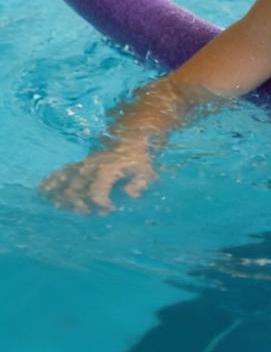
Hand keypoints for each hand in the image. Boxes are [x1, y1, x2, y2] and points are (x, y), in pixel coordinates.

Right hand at [40, 144, 156, 213]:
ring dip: (60, 197)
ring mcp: (83, 165)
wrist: (131, 139)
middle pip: (74, 189)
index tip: (110, 209)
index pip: (97, 191)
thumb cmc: (138, 160)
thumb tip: (130, 195)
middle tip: (88, 212)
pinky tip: (43, 192)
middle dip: (77, 205)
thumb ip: (139, 183)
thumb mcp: (146, 171)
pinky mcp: (79, 164)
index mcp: (108, 169)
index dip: (101, 204)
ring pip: (64, 182)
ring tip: (62, 207)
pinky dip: (51, 182)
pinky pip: (61, 173)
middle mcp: (92, 167)